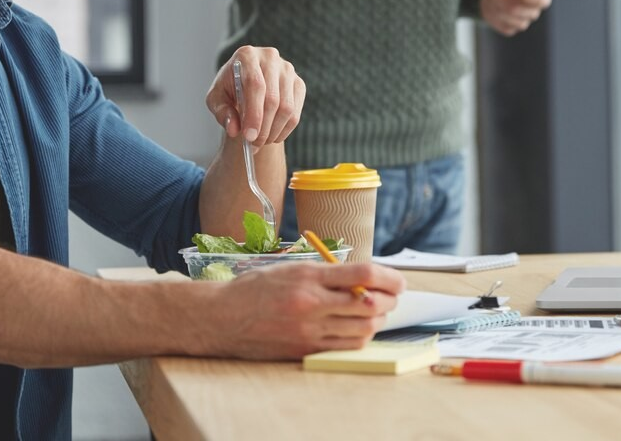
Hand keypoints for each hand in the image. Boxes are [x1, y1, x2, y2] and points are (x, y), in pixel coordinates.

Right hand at [198, 262, 404, 359]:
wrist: (222, 318)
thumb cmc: (255, 289)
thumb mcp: (290, 268)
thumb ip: (326, 273)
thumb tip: (363, 278)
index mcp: (307, 277)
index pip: (362, 274)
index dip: (389, 278)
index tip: (398, 280)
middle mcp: (310, 304)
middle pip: (369, 305)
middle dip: (388, 300)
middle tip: (391, 296)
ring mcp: (308, 331)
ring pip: (363, 329)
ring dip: (377, 321)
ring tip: (375, 312)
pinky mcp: (305, 351)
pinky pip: (345, 346)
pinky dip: (359, 337)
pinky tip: (357, 328)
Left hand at [206, 46, 305, 145]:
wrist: (245, 82)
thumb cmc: (229, 89)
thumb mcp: (216, 98)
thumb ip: (222, 112)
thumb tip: (234, 129)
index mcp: (247, 55)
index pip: (255, 85)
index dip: (254, 113)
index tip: (249, 137)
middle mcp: (270, 57)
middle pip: (272, 99)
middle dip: (263, 127)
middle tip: (254, 144)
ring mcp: (287, 70)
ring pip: (286, 108)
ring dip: (274, 131)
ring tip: (261, 141)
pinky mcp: (298, 83)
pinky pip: (296, 112)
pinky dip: (285, 130)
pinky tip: (272, 136)